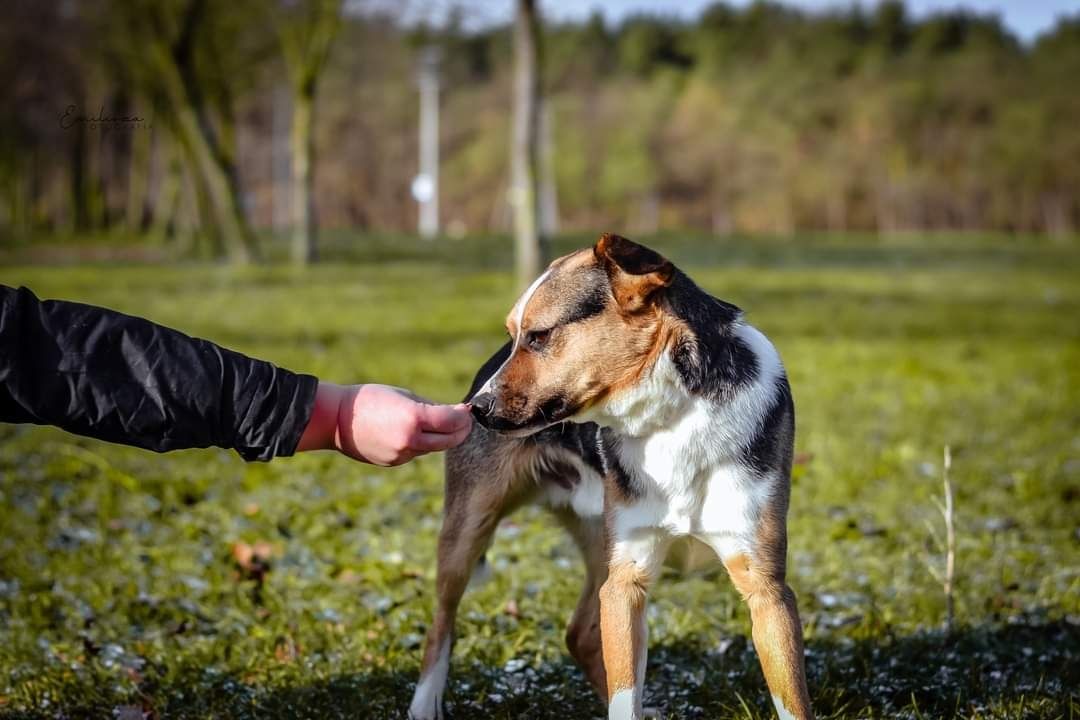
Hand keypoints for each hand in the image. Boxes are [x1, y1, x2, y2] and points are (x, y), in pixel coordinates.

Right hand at [297, 383, 472, 465]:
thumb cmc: (370, 399)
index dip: (464, 416)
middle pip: (451, 440)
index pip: (452, 421)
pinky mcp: (395, 463)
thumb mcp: (404, 395)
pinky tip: (411, 432)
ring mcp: (402, 454)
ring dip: (441, 437)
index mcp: (414, 418)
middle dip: (461, 430)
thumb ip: (430, 407)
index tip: (466, 409)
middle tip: (464, 420)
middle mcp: (410, 440)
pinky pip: (416, 453)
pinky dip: (421, 443)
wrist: (337, 420)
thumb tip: (455, 413)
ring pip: (433, 447)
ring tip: (438, 423)